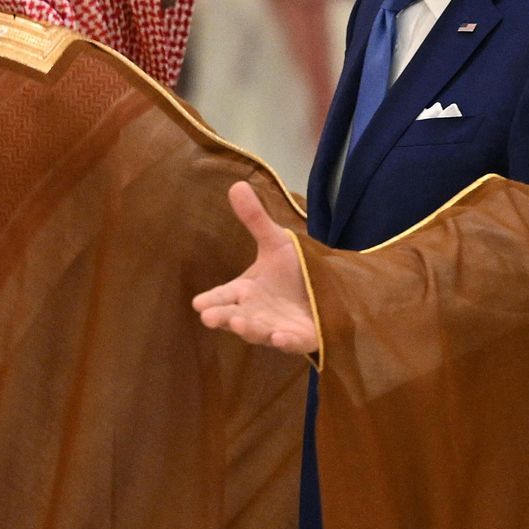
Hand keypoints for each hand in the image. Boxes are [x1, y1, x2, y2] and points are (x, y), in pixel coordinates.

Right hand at [193, 181, 320, 354]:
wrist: (330, 290)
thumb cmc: (295, 271)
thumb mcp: (276, 243)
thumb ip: (256, 220)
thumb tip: (236, 185)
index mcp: (247, 291)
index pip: (224, 296)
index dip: (212, 300)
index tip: (198, 303)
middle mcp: (257, 313)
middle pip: (235, 318)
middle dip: (224, 318)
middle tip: (209, 317)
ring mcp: (277, 327)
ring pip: (260, 332)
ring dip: (250, 329)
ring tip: (241, 324)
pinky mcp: (301, 337)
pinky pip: (292, 342)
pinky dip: (285, 341)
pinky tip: (280, 337)